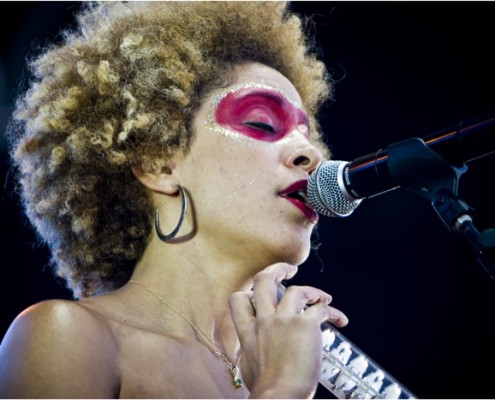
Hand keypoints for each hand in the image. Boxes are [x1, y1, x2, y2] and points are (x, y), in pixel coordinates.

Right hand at [229, 263, 347, 397]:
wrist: (279, 397)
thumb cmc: (265, 391)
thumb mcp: (249, 366)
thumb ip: (252, 351)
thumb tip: (257, 352)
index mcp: (247, 332)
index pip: (238, 299)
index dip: (248, 292)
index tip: (260, 295)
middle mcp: (264, 321)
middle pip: (263, 280)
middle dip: (277, 270)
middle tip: (289, 270)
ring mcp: (284, 320)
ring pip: (297, 290)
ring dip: (312, 290)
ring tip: (322, 298)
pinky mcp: (306, 325)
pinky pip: (321, 309)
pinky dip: (333, 312)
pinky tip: (340, 321)